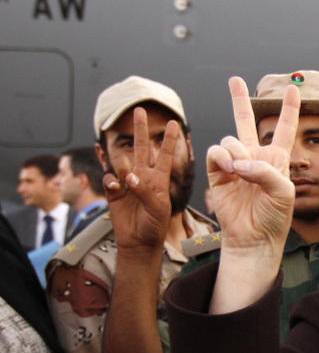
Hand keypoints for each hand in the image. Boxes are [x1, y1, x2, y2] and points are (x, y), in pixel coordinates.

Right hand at [103, 107, 179, 252]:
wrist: (139, 242)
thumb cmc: (155, 226)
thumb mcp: (158, 209)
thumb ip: (145, 192)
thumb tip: (129, 177)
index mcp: (159, 179)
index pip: (164, 154)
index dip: (168, 139)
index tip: (174, 123)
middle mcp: (143, 177)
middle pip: (141, 148)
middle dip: (141, 129)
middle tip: (140, 111)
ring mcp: (127, 183)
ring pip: (122, 162)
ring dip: (123, 165)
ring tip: (127, 179)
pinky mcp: (114, 192)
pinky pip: (109, 179)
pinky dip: (112, 182)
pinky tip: (117, 188)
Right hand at [207, 77, 298, 255]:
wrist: (254, 237)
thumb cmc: (275, 216)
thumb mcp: (284, 192)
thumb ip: (266, 171)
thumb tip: (238, 163)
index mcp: (277, 159)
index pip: (284, 128)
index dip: (289, 109)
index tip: (293, 89)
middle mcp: (255, 157)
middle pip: (246, 121)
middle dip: (240, 99)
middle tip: (235, 80)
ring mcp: (235, 163)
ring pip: (231, 139)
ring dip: (237, 153)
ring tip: (242, 173)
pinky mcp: (217, 172)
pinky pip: (216, 152)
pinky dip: (224, 158)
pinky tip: (231, 171)